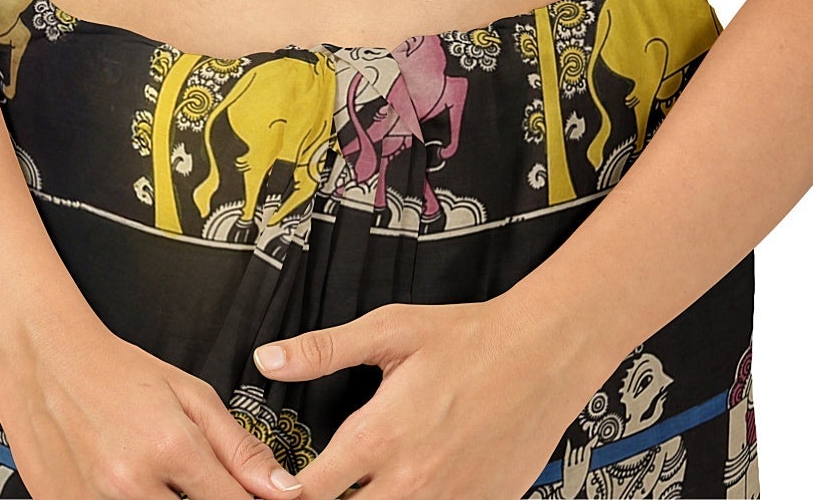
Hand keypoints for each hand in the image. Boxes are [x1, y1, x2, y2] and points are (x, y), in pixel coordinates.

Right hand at [0, 316, 306, 498]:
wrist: (44, 359)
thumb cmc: (114, 372)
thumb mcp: (189, 394)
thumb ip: (239, 446)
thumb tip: (282, 489)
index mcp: (170, 448)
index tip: (256, 499)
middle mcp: (131, 486)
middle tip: (198, 483)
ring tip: (163, 479)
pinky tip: (132, 486)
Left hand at [252, 298, 596, 499]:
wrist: (543, 353)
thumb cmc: (469, 339)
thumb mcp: (390, 330)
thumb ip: (324, 349)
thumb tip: (269, 359)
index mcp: (379, 436)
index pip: (309, 492)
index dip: (286, 492)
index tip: (281, 485)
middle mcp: (410, 480)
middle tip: (327, 484)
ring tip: (369, 484)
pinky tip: (414, 486)